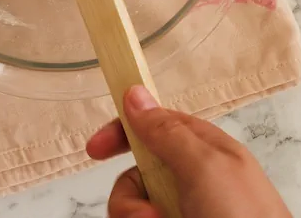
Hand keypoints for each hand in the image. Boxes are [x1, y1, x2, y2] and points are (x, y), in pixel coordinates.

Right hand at [87, 87, 290, 217]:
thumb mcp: (205, 168)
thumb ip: (168, 132)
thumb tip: (136, 95)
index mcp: (204, 152)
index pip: (154, 126)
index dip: (122, 133)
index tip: (95, 149)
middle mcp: (193, 182)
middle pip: (136, 177)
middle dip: (130, 198)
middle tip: (147, 215)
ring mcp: (185, 211)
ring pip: (135, 208)